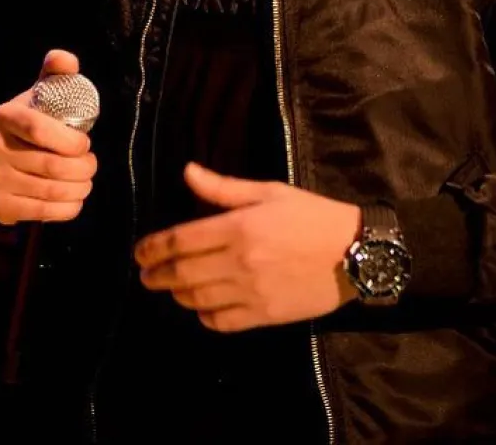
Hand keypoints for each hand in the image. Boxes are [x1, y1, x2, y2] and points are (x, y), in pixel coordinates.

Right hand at [0, 49, 97, 224]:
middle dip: (84, 168)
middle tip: (92, 164)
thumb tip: (65, 58)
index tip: (86, 143)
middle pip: (51, 165)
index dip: (71, 141)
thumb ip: (58, 71)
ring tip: (86, 180)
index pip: (39, 129)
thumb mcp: (43, 92)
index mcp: (6, 116)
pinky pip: (41, 212)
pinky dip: (67, 209)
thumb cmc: (34, 119)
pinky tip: (74, 199)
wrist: (4, 153)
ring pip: (50, 191)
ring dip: (79, 188)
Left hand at [134, 162, 361, 331]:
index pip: (181, 241)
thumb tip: (187, 172)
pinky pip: (221, 322)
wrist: (355, 252)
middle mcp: (240, 262)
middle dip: (157, 275)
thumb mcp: (270, 192)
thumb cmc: (312, 215)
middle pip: (182, 274)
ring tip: (172, 288)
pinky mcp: (263, 315)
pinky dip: (204, 316)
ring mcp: (251, 292)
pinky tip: (202, 307)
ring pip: (197, 300)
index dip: (154, 248)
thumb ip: (224, 188)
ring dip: (177, 295)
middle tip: (146, 275)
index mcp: (240, 227)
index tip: (140, 252)